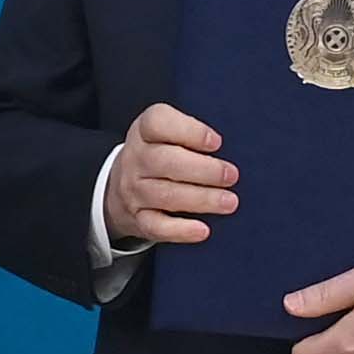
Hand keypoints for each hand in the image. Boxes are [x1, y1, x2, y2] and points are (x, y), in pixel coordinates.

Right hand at [103, 105, 236, 249]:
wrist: (118, 186)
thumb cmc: (159, 154)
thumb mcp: (166, 134)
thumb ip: (192, 135)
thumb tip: (235, 148)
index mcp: (144, 131)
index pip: (158, 123)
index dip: (189, 131)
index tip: (217, 142)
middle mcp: (135, 159)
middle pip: (165, 161)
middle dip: (203, 170)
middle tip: (231, 176)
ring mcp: (134, 190)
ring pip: (165, 195)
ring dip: (201, 199)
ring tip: (229, 202)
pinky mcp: (137, 218)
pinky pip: (156, 226)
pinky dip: (180, 230)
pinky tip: (203, 230)